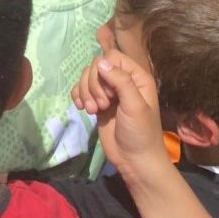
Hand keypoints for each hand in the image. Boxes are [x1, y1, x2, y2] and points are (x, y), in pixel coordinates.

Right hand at [72, 50, 168, 179]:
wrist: (134, 160)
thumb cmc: (140, 133)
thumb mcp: (134, 106)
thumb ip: (120, 81)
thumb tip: (101, 62)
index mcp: (136, 78)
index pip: (112, 57)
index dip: (104, 70)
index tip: (109, 92)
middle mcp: (122, 81)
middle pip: (96, 66)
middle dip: (93, 85)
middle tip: (102, 105)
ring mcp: (108, 92)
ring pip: (87, 77)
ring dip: (85, 92)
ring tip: (93, 110)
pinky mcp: (97, 103)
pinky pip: (80, 89)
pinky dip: (78, 96)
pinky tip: (81, 108)